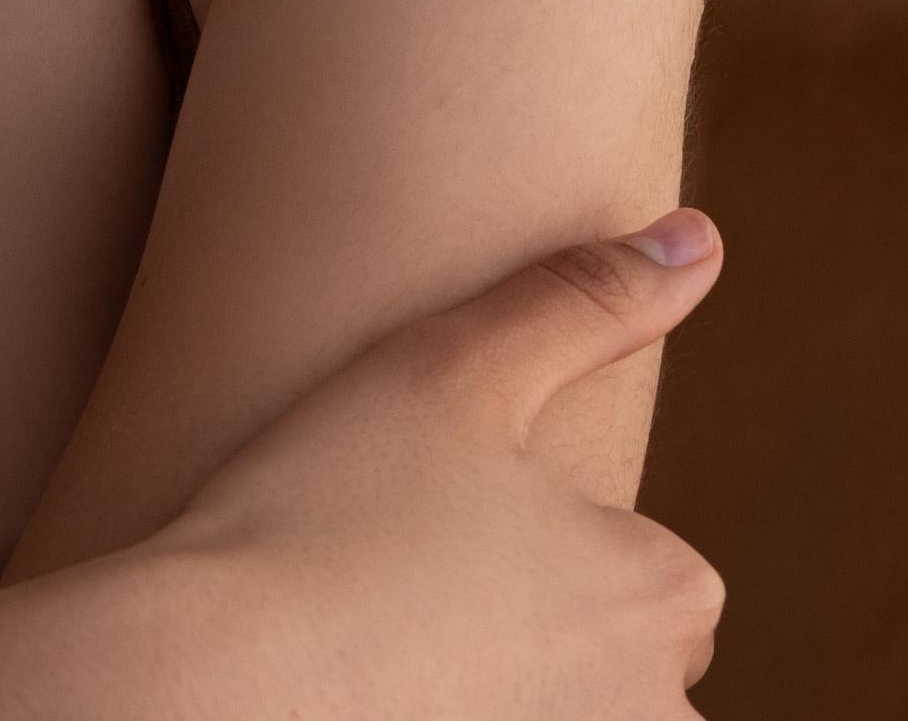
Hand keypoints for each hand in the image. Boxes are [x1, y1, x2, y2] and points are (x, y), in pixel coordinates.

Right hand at [147, 209, 727, 717]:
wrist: (208, 683)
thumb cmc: (321, 508)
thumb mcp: (448, 368)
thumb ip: (582, 299)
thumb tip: (699, 235)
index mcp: (662, 593)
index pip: (651, 567)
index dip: (541, 541)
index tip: (435, 531)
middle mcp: (659, 717)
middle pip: (623, 670)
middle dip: (537, 640)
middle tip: (400, 599)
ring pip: (569, 720)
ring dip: (504, 697)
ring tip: (384, 666)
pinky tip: (377, 701)